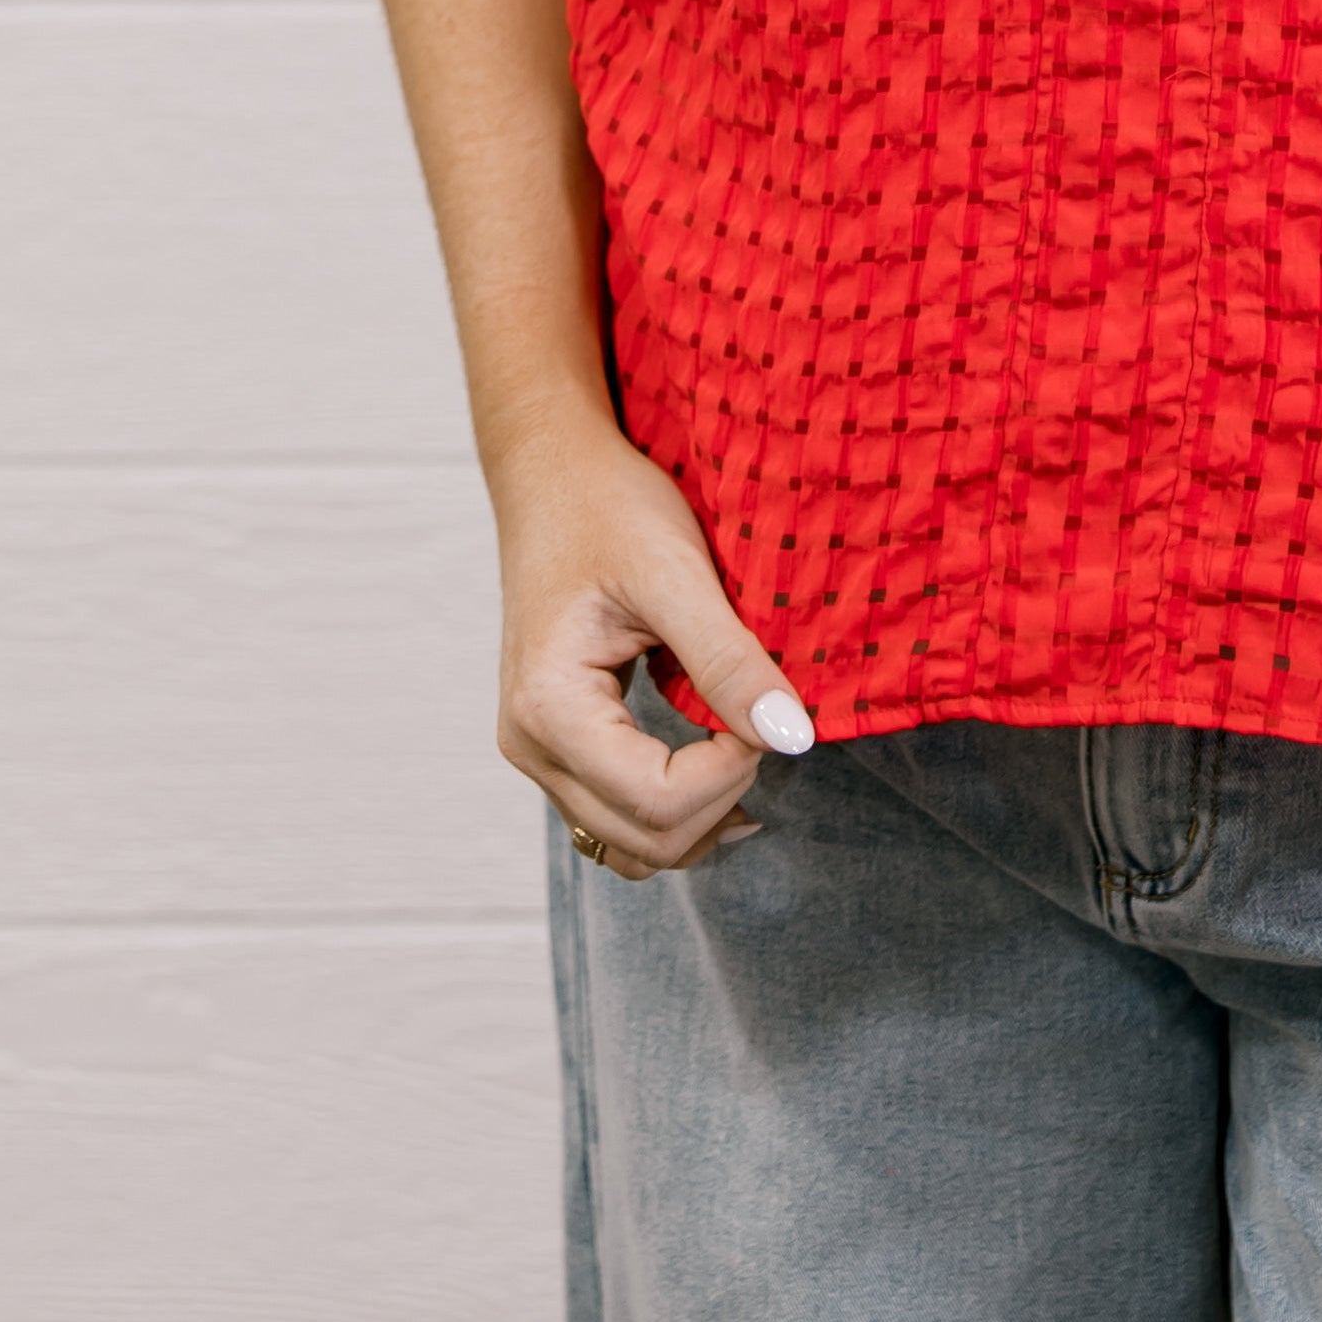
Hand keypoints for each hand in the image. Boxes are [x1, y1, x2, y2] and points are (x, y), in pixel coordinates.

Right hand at [494, 422, 815, 881]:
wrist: (553, 474)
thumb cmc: (608, 508)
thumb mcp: (677, 572)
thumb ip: (729, 660)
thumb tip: (792, 738)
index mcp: (548, 707)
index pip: (657, 800)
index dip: (732, 770)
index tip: (766, 708)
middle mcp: (529, 746)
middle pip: (645, 840)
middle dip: (722, 797)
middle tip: (762, 722)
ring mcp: (536, 752)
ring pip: (630, 846)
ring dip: (701, 818)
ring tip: (745, 750)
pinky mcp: (557, 746)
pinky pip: (617, 817)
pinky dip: (674, 810)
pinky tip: (718, 766)